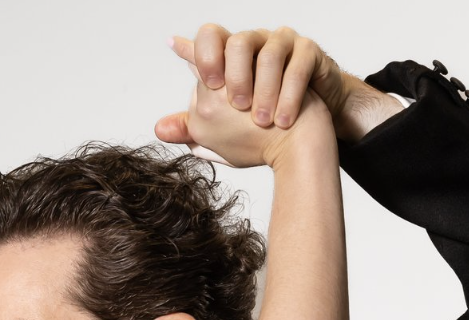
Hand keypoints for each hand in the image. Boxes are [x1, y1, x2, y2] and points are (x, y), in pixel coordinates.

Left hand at [177, 23, 403, 145]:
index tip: (200, 74)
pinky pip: (298, 67)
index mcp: (228, 58)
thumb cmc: (259, 129)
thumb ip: (191, 128)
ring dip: (265, 90)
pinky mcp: (309, 54)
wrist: (304, 132)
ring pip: (270, 54)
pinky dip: (289, 96)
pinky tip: (282, 120)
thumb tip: (159, 129)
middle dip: (235, 76)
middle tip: (236, 106)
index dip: (201, 52)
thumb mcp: (221, 132)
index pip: (209, 38)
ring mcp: (283, 45)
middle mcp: (255, 44)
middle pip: (238, 43)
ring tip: (262, 120)